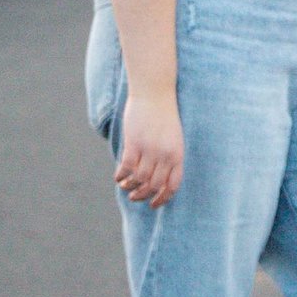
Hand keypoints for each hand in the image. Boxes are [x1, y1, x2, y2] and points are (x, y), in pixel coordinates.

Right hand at [116, 89, 183, 206]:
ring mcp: (150, 149)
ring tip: (125, 186)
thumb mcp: (173, 137)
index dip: (163, 198)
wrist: (155, 91)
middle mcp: (165, 154)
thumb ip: (168, 156)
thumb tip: (157, 177)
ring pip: (139, 179)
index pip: (173, 185)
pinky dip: (121, 175)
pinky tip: (118, 177)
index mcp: (178, 154)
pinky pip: (127, 167)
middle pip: (154, 185)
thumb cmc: (164, 114)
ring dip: (130, 187)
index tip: (153, 204)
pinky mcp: (134, 142)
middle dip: (143, 195)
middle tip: (134, 197)